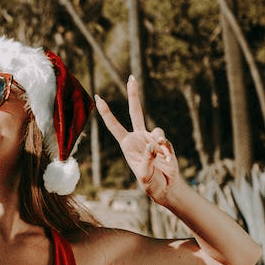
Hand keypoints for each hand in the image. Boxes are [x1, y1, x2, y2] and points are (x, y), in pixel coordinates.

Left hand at [95, 77, 178, 202]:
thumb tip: (151, 144)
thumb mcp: (144, 175)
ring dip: (159, 142)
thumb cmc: (150, 184)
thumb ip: (147, 160)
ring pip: (157, 130)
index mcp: (127, 144)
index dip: (106, 112)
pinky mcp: (164, 143)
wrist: (166, 187)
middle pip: (135, 112)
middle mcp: (138, 138)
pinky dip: (167, 150)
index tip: (98, 98)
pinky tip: (167, 160)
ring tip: (160, 157)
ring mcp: (152, 139)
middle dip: (133, 95)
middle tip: (131, 77)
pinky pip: (166, 141)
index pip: (114, 126)